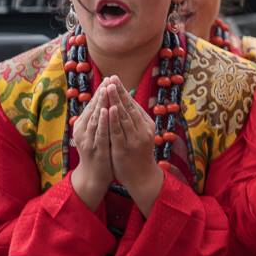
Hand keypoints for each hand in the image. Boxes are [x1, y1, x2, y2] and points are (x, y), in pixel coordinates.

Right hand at [69, 84, 111, 208]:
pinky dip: (103, 120)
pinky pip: (100, 132)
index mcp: (83, 125)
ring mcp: (88, 140)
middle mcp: (83, 131)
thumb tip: (103, 103)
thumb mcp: (96, 133)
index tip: (109, 79)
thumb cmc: (98, 152)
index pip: (93, 105)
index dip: (101, 92)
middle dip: (102, 94)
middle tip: (109, 79)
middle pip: (93, 109)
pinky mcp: (96, 148)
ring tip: (106, 90)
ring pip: (95, 118)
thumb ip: (97, 119)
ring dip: (101, 103)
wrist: (94, 176)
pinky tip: (107, 110)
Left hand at [104, 80, 161, 205]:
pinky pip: (118, 131)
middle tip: (111, 78)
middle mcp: (143, 130)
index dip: (123, 91)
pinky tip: (108, 109)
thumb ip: (134, 121)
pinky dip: (113, 119)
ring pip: (123, 117)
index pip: (133, 104)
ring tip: (108, 88)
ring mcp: (135, 139)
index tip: (114, 79)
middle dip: (118, 92)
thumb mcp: (140, 135)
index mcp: (147, 125)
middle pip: (128, 108)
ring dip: (115, 101)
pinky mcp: (125, 148)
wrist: (142, 177)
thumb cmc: (138, 155)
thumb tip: (124, 103)